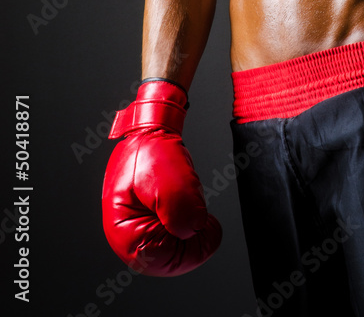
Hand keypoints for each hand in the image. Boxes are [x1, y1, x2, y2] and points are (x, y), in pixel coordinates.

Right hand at [102, 79, 221, 274]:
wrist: (151, 133)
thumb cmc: (153, 152)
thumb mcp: (170, 181)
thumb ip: (182, 212)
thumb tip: (193, 232)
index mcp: (124, 234)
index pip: (168, 261)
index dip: (196, 246)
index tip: (208, 223)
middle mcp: (127, 241)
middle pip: (174, 260)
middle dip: (193, 235)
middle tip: (201, 210)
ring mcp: (137, 234)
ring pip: (178, 248)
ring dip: (190, 226)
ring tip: (186, 198)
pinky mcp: (147, 226)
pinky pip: (176, 236)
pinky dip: (187, 220)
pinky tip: (184, 202)